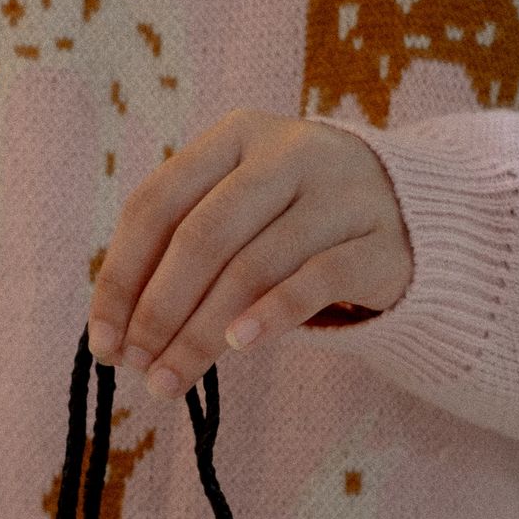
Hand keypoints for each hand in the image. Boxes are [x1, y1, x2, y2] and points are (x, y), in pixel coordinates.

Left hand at [86, 108, 413, 398]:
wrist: (414, 216)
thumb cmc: (296, 226)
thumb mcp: (236, 218)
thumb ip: (179, 258)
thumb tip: (115, 337)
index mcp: (234, 138)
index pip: (156, 204)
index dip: (121, 276)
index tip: (103, 342)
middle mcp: (287, 153)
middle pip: (202, 236)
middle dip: (159, 310)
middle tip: (137, 367)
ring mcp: (340, 193)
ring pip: (252, 266)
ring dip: (202, 332)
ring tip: (171, 380)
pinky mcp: (380, 242)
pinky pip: (317, 281)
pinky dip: (272, 315)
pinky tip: (239, 347)